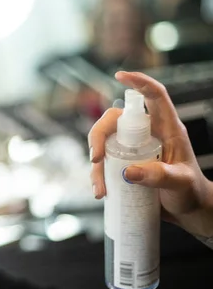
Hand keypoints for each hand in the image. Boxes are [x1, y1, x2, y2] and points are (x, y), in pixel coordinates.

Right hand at [89, 71, 212, 237]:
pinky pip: (103, 164)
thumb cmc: (191, 193)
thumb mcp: (181, 183)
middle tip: (96, 158)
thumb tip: (128, 172)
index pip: (154, 97)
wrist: (188, 213)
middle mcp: (147, 135)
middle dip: (99, 135)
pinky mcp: (124, 165)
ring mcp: (133, 150)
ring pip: (104, 144)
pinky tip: (100, 193)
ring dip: (96, 164)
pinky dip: (97, 177)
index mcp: (167, 129)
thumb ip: (159, 176)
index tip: (120, 76)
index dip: (139, 83)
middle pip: (115, 120)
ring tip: (100, 188)